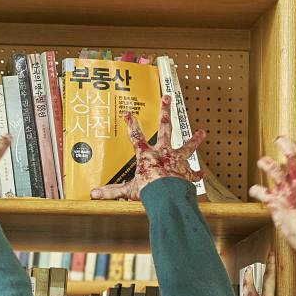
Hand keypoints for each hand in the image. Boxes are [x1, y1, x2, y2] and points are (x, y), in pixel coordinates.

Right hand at [88, 95, 204, 200]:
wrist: (168, 197)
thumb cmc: (148, 191)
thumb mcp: (127, 190)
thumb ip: (111, 191)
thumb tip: (93, 193)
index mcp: (146, 155)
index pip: (135, 135)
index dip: (130, 123)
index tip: (127, 112)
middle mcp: (163, 153)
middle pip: (164, 127)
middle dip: (164, 112)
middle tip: (167, 98)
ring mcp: (176, 160)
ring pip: (187, 146)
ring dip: (195, 139)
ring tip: (202, 132)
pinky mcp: (186, 172)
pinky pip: (193, 173)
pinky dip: (196, 173)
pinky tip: (201, 173)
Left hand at [249, 136, 295, 258]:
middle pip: (292, 156)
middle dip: (284, 143)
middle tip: (278, 139)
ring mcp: (287, 193)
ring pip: (273, 169)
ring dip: (265, 162)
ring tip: (262, 161)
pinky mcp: (275, 204)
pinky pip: (260, 191)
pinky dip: (256, 190)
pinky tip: (255, 190)